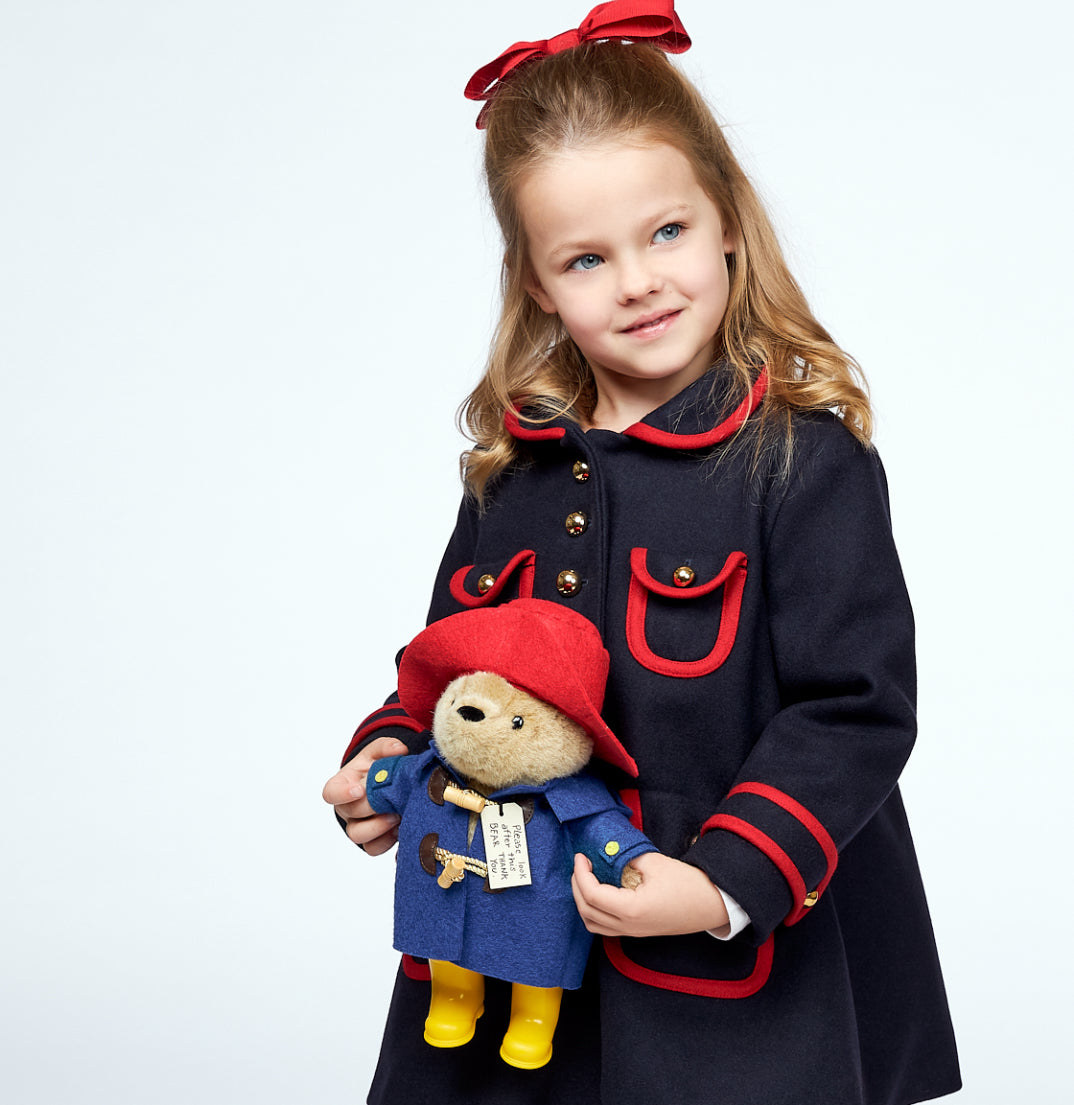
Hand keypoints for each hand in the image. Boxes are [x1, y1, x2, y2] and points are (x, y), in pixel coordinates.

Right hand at [321, 736, 409, 854]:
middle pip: (349, 813)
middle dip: (370, 807)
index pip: (331, 793)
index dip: (342, 793)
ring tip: (397, 816)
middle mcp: (346, 808)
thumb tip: (399, 749)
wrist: (385, 785)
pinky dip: (387, 842)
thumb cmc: (375, 768)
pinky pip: (373, 848)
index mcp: (342, 785)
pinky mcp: (371, 840)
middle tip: (390, 801)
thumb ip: (386, 747)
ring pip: (358, 836)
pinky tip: (400, 829)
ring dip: (378, 827)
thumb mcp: (378, 753)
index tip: (359, 790)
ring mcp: (357, 826)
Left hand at [571, 852, 730, 937]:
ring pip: (593, 924)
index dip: (581, 873)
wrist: (712, 904)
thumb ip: (626, 858)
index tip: (581, 856)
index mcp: (632, 910)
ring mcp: (633, 932)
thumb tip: (607, 851)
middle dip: (577, 886)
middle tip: (580, 864)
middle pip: (587, 911)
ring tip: (586, 878)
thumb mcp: (654, 863)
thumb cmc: (687, 884)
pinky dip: (594, 911)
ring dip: (583, 901)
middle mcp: (629, 927)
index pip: (592, 894)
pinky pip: (605, 927)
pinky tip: (600, 892)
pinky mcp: (637, 932)